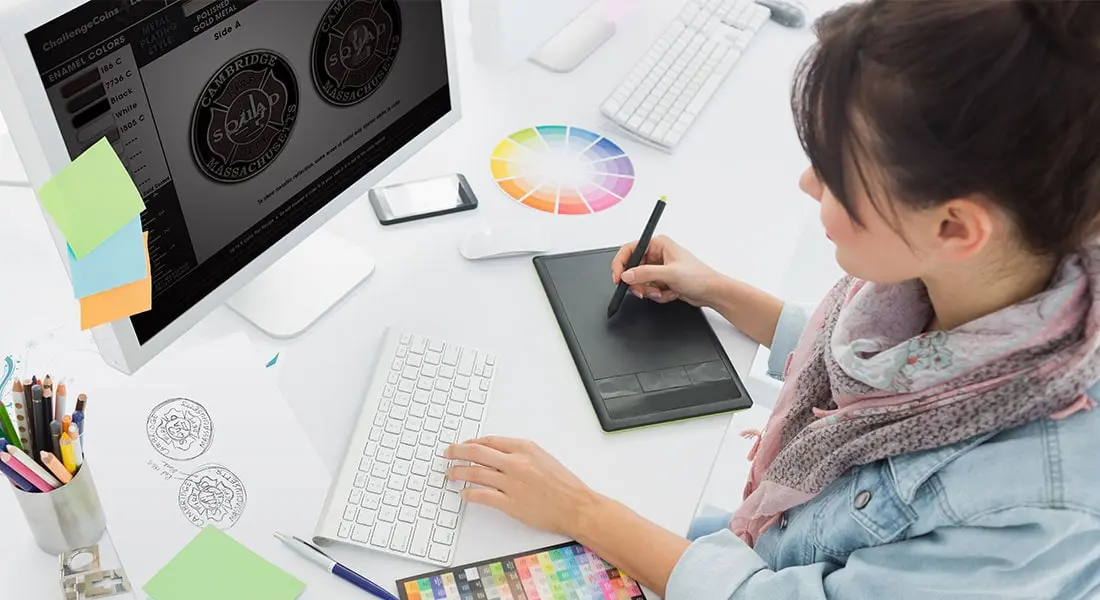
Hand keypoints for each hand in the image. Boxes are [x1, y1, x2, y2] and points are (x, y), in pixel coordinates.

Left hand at [445, 437, 595, 535]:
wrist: (576, 505)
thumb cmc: (563, 484)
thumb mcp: (543, 457)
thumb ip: (520, 453)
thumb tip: (497, 454)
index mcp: (524, 448)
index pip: (490, 441)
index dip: (472, 442)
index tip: (464, 445)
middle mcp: (516, 463)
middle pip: (477, 453)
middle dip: (457, 452)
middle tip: (447, 453)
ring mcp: (512, 484)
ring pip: (475, 474)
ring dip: (458, 472)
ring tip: (450, 473)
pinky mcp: (510, 504)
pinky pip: (482, 496)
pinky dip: (469, 494)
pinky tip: (463, 493)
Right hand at [611, 235, 721, 305]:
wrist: (712, 292)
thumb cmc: (699, 276)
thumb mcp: (670, 274)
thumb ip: (645, 273)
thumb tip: (627, 274)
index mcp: (658, 244)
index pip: (629, 250)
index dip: (621, 264)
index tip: (619, 278)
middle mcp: (657, 254)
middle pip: (632, 269)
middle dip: (640, 283)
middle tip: (647, 290)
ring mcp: (659, 268)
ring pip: (640, 282)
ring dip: (650, 290)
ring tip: (663, 291)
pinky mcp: (661, 280)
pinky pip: (649, 289)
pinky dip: (658, 294)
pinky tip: (670, 292)